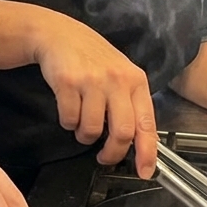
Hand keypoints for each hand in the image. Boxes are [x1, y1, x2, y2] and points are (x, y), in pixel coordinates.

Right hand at [32, 13, 156, 178]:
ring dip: (85, 136)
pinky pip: (69, 120)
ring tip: (82, 123)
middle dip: (112, 153)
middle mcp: (117, 80)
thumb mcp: (120, 75)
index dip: (147, 153)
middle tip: (104, 157)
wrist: (60, 34)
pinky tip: (69, 109)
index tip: (145, 172)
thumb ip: (130, 104)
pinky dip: (67, 123)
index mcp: (136, 81)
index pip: (147, 124)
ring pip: (92, 130)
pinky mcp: (67, 82)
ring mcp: (92, 81)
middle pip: (122, 133)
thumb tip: (139, 143)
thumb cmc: (93, 58)